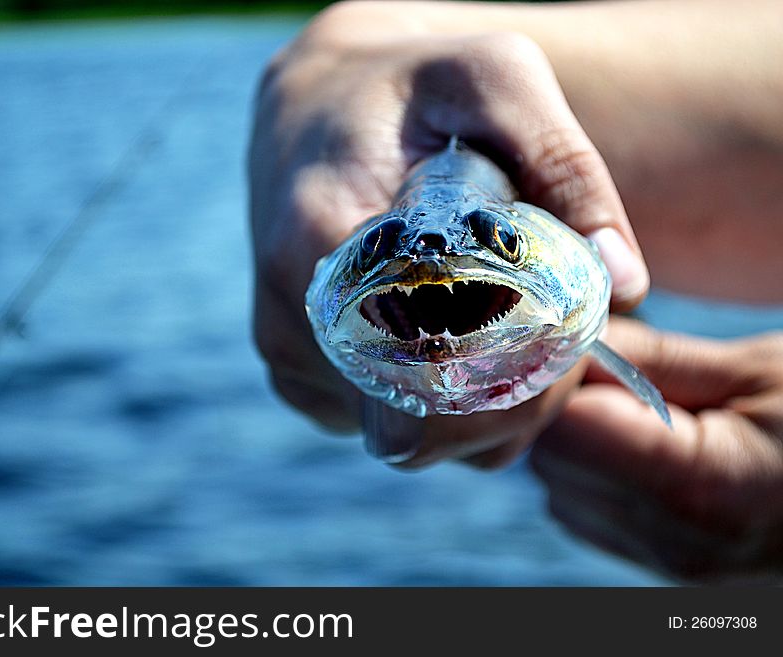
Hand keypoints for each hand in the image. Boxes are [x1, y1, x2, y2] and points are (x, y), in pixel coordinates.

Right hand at [249, 2, 648, 459]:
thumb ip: (565, 164)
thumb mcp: (497, 79)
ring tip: (505, 325)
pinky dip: (445, 409)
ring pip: (416, 443)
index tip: (561, 326)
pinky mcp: (300, 374)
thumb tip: (625, 283)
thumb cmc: (410, 88)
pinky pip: (394, 431)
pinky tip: (458, 338)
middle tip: (551, 332)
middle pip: (426, 429)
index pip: (427, 372)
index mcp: (320, 240)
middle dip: (511, 401)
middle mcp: (291, 318)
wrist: (315, 112)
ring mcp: (290, 356)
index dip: (515, 372)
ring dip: (483, 408)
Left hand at [531, 317, 782, 582]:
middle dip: (567, 404)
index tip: (581, 340)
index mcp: (701, 488)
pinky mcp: (665, 566)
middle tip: (614, 364)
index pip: (565, 429)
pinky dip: (596, 470)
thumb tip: (570, 336)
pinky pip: (587, 510)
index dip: (562, 376)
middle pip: (553, 460)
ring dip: (579, 438)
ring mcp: (668, 562)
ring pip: (561, 487)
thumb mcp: (757, 369)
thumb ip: (652, 357)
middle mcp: (673, 540)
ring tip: (641, 405)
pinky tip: (646, 441)